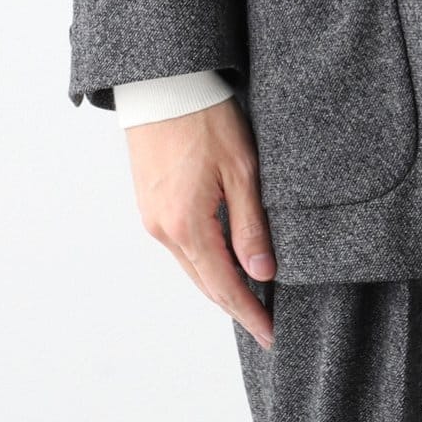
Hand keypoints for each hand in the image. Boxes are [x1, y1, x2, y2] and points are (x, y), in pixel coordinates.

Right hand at [125, 97, 275, 349]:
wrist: (164, 85)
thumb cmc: (206, 119)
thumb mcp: (241, 171)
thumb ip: (250, 227)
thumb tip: (262, 275)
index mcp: (186, 226)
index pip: (224, 287)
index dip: (250, 314)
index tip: (271, 336)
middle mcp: (163, 229)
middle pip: (205, 282)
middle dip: (236, 305)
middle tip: (267, 322)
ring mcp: (152, 217)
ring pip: (192, 265)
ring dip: (220, 282)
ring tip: (253, 295)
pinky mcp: (150, 202)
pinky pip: (181, 244)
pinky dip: (204, 259)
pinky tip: (224, 258)